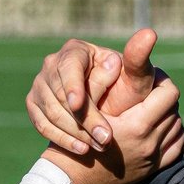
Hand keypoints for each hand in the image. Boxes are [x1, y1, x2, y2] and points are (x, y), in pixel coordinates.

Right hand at [26, 29, 160, 153]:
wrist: (107, 108)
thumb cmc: (124, 88)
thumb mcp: (134, 77)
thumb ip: (138, 61)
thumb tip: (149, 35)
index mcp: (76, 50)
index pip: (69, 66)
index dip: (72, 86)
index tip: (78, 105)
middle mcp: (52, 63)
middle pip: (60, 94)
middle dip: (82, 118)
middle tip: (104, 137)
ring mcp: (40, 84)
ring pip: (51, 111)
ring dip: (75, 132)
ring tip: (97, 146)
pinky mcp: (34, 104)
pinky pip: (42, 124)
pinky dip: (62, 139)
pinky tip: (82, 149)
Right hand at [43, 72, 183, 183]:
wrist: (73, 176)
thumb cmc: (75, 136)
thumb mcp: (85, 107)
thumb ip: (99, 81)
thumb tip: (115, 58)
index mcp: (137, 125)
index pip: (169, 93)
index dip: (161, 80)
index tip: (150, 76)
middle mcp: (149, 143)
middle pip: (174, 108)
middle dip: (163, 96)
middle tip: (151, 90)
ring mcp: (153, 159)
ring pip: (177, 126)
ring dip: (168, 114)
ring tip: (152, 107)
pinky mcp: (153, 169)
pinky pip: (176, 147)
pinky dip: (172, 134)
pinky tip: (160, 127)